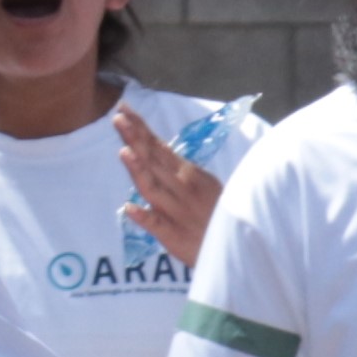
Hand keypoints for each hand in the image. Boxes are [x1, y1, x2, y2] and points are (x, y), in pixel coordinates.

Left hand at [111, 103, 229, 271]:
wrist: (239, 246)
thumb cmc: (216, 214)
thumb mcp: (200, 185)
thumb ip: (175, 170)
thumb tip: (154, 151)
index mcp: (187, 173)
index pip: (158, 147)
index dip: (140, 129)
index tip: (123, 110)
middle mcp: (181, 187)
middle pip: (152, 160)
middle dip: (135, 138)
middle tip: (118, 117)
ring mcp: (176, 211)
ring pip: (153, 188)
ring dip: (138, 170)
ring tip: (123, 152)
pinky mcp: (173, 236)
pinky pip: (157, 225)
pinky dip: (144, 217)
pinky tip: (129, 208)